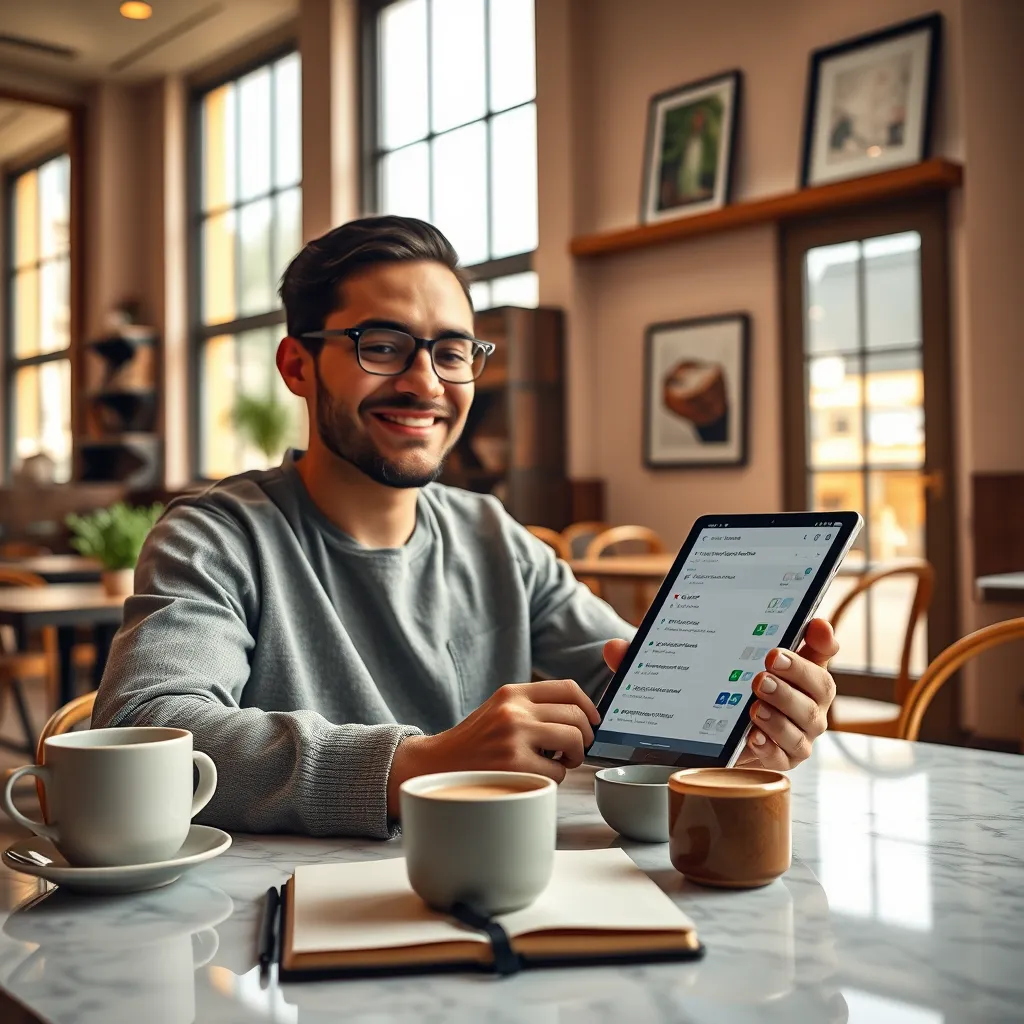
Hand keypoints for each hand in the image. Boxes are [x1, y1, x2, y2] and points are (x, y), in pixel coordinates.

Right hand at [387, 680, 600, 815]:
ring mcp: (514, 737)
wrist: (438, 764)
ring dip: (573, 757)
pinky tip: (536, 775)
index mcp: (513, 693)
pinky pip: (558, 772)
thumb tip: (580, 716)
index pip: (567, 687)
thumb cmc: (475, 742)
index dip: (588, 706)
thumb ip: (532, 706)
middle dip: (584, 736)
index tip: (592, 720)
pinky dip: (554, 777)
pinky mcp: (514, 765)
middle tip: (574, 749)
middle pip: (576, 715)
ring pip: (573, 741)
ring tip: (557, 762)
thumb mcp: (500, 709)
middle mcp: (514, 710)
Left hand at [602, 621, 839, 771]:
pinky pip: (789, 754)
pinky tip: (752, 738)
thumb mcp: (682, 667)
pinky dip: (772, 744)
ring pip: (809, 721)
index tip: (814, 624)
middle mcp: (803, 697)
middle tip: (765, 665)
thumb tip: (615, 648)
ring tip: (754, 704)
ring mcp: (797, 729)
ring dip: (783, 710)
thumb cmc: (707, 692)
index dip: (822, 636)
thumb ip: (653, 655)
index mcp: (790, 666)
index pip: (820, 646)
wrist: (709, 740)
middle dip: (796, 673)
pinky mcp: (783, 758)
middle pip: (820, 684)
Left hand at [735, 618, 838, 769]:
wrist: (743, 721)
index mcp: (817, 689)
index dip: (799, 668)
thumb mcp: (785, 662)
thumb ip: (807, 644)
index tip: (773, 655)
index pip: (819, 680)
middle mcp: (813, 717)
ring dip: (775, 722)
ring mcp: (799, 741)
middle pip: (809, 710)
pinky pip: (778, 759)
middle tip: (760, 680)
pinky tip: (753, 737)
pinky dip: (766, 749)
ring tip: (755, 709)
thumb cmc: (771, 684)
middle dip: (784, 694)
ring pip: (795, 737)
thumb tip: (821, 625)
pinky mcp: (782, 760)